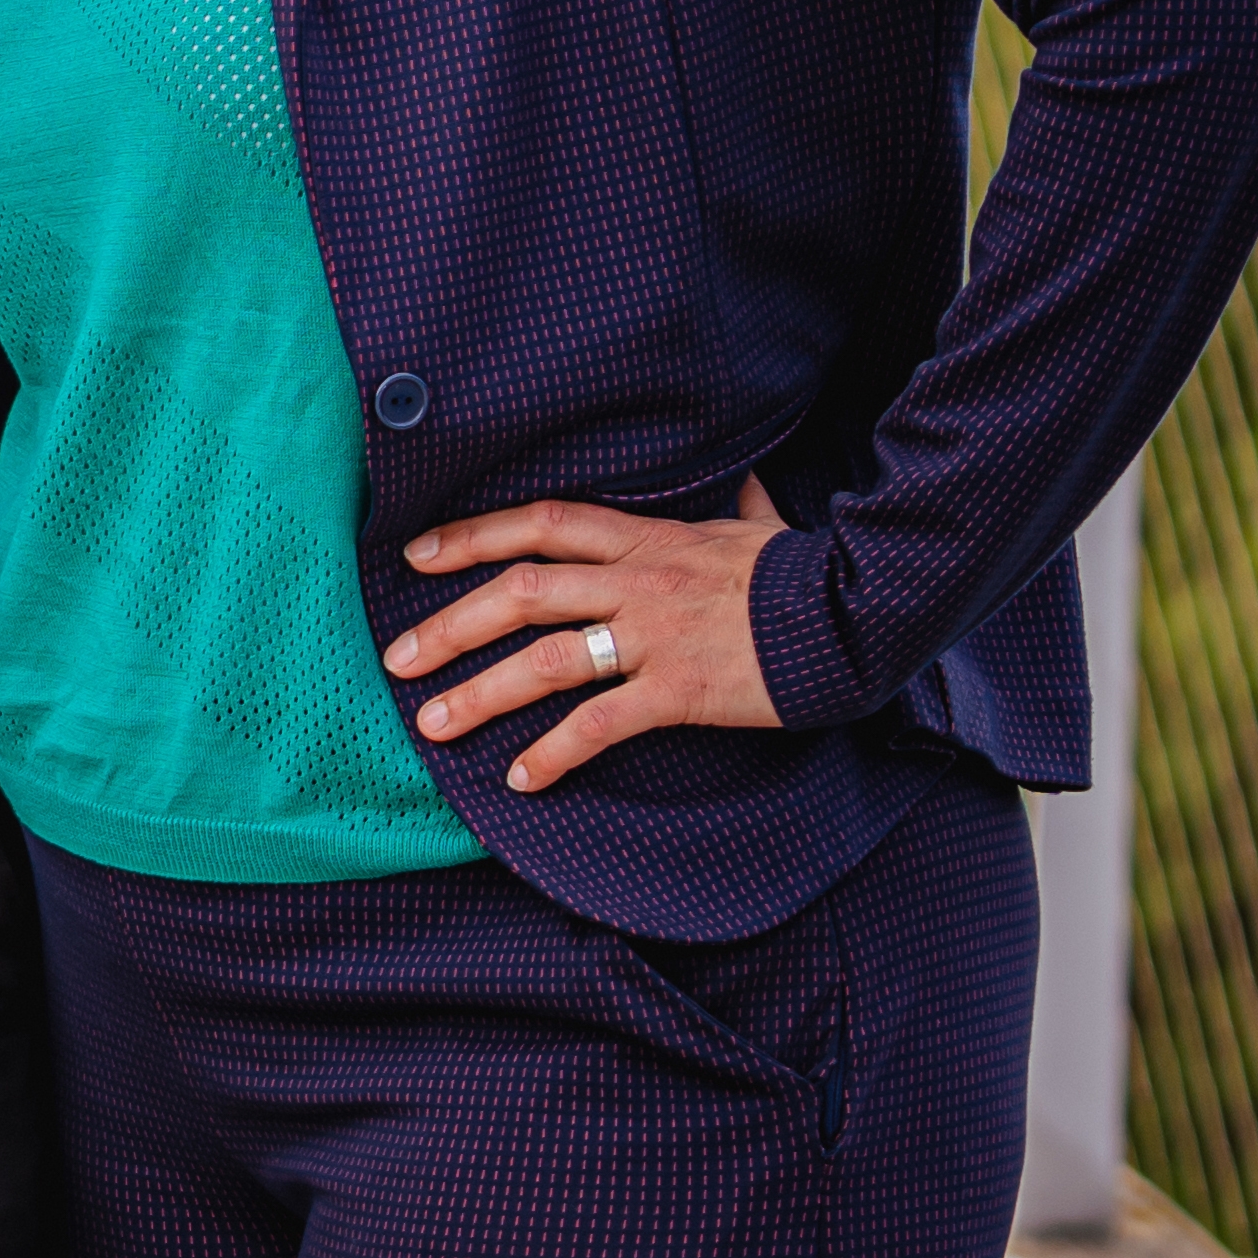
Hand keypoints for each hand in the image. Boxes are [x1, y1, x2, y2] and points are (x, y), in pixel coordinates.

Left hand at [385, 476, 797, 791]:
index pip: (541, 525)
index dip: (472, 536)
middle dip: (449, 625)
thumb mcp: (762, 528)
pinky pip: (601, 723)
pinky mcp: (679, 689)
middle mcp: (636, 582)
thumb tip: (749, 480)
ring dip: (480, 694)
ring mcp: (654, 636)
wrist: (859, 615)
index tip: (417, 555)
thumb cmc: (807, 575)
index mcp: (646, 540)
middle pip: (521, 593)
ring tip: (433, 724)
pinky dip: (556, 752)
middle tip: (398, 659)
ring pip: (546, 661)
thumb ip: (741, 506)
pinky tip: (522, 777)